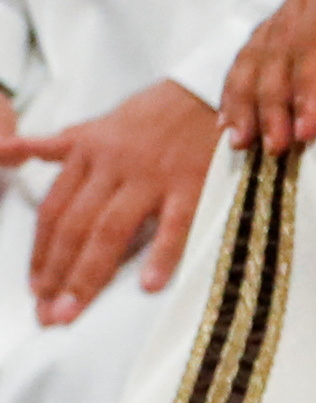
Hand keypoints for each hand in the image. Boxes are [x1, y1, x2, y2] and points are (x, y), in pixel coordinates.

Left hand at [12, 81, 230, 322]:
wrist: (209, 87)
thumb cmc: (154, 112)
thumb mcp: (97, 124)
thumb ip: (55, 146)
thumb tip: (7, 151)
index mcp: (87, 152)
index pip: (54, 210)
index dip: (41, 253)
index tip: (36, 289)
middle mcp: (113, 165)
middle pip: (75, 226)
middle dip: (57, 274)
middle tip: (48, 315)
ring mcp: (152, 174)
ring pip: (110, 229)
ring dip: (90, 273)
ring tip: (75, 309)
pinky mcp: (191, 180)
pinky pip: (174, 222)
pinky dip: (162, 253)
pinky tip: (150, 284)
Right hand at [220, 0, 315, 154]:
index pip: (312, 43)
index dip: (306, 88)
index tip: (307, 129)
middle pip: (276, 53)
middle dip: (271, 103)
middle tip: (274, 148)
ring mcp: (293, 7)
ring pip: (256, 55)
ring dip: (245, 99)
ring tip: (240, 142)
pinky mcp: (291, 21)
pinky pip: (256, 54)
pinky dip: (240, 86)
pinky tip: (231, 119)